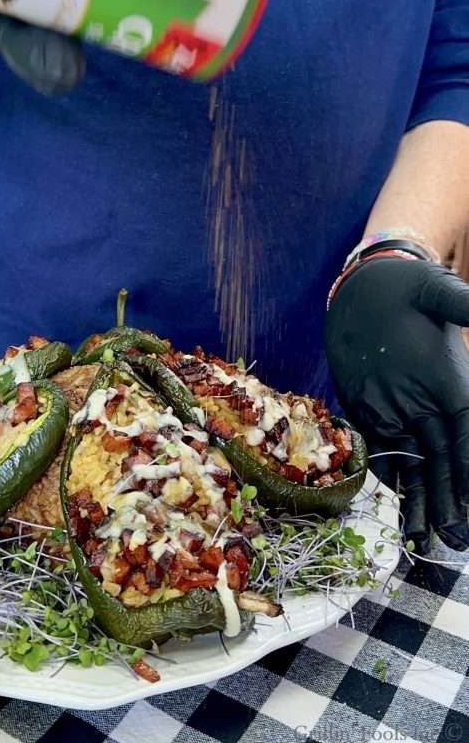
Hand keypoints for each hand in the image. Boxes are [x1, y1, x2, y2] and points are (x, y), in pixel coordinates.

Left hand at [325, 254, 468, 553]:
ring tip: (425, 538)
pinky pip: (385, 452)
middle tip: (456, 538)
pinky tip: (399, 509)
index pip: (467, 432)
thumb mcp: (435, 291)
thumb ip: (462, 304)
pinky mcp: (372, 411)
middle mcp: (433, 404)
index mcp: (455, 383)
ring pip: (420, 465)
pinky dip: (392, 480)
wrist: (365, 286)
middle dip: (454, 498)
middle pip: (449, 460)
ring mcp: (403, 411)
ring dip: (424, 500)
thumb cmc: (405, 284)